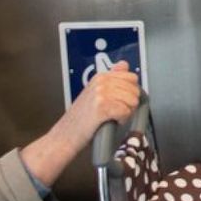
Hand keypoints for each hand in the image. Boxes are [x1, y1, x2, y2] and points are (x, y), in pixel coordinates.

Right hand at [21, 63, 139, 185]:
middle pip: (134, 90)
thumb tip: (124, 65)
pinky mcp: (101, 106)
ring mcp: (100, 92)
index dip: (131, 92)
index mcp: (100, 76)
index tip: (121, 101)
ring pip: (132, 101)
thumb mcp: (96, 93)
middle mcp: (101, 81)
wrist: (65, 136)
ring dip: (126, 113)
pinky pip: (125, 111)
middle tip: (116, 112)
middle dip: (130, 104)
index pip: (132, 77)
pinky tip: (110, 122)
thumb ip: (112, 79)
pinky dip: (121, 120)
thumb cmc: (81, 119)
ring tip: (112, 117)